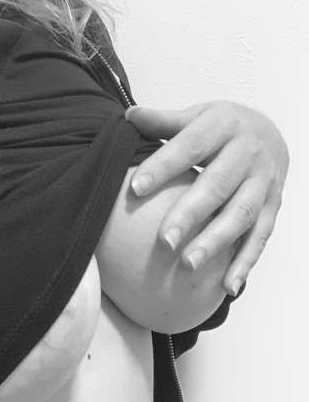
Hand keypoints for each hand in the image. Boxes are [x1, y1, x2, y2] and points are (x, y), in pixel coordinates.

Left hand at [125, 100, 288, 296]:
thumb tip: (128, 116)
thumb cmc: (223, 129)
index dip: (163, 166)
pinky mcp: (274, 206)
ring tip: (187, 264)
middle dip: (190, 214)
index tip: (136, 188)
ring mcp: (265, 182)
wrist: (272, 133)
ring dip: (216, 242)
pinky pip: (261, 237)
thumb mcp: (196, 116)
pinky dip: (245, 263)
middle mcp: (249, 153)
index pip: (190, 146)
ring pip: (241, 214)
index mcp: (225, 125)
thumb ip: (163, 121)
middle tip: (163, 241)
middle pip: (218, 185)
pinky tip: (226, 286)